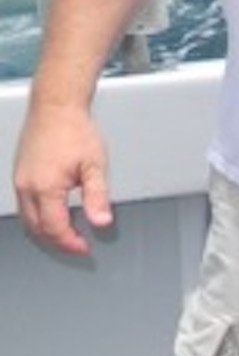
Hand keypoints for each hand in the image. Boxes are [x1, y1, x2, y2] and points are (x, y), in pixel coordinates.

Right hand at [13, 104, 112, 255]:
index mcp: (45, 188)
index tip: (84, 248)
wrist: (56, 107)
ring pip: (27, 219)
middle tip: (77, 244)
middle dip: (57, 241)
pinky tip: (52, 214)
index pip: (54, 228)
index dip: (70, 243)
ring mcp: (20, 181)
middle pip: (37, 229)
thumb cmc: (75, 130)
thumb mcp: (95, 164)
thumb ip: (97, 196)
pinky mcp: (20, 175)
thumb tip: (101, 221)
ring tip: (67, 234)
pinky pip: (24, 205)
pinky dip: (38, 216)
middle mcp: (27, 187)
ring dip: (45, 231)